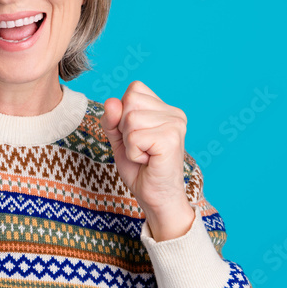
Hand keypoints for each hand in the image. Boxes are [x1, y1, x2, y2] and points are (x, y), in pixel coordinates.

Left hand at [101, 81, 191, 219]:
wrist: (155, 197)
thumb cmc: (140, 169)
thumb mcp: (119, 138)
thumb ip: (112, 119)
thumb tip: (111, 102)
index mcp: (165, 108)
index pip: (134, 89)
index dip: (123, 114)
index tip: (136, 136)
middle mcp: (174, 113)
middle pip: (129, 102)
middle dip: (124, 129)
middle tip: (140, 148)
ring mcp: (175, 125)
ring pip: (130, 119)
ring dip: (129, 143)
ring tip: (144, 155)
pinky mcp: (171, 139)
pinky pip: (134, 137)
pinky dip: (133, 153)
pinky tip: (147, 161)